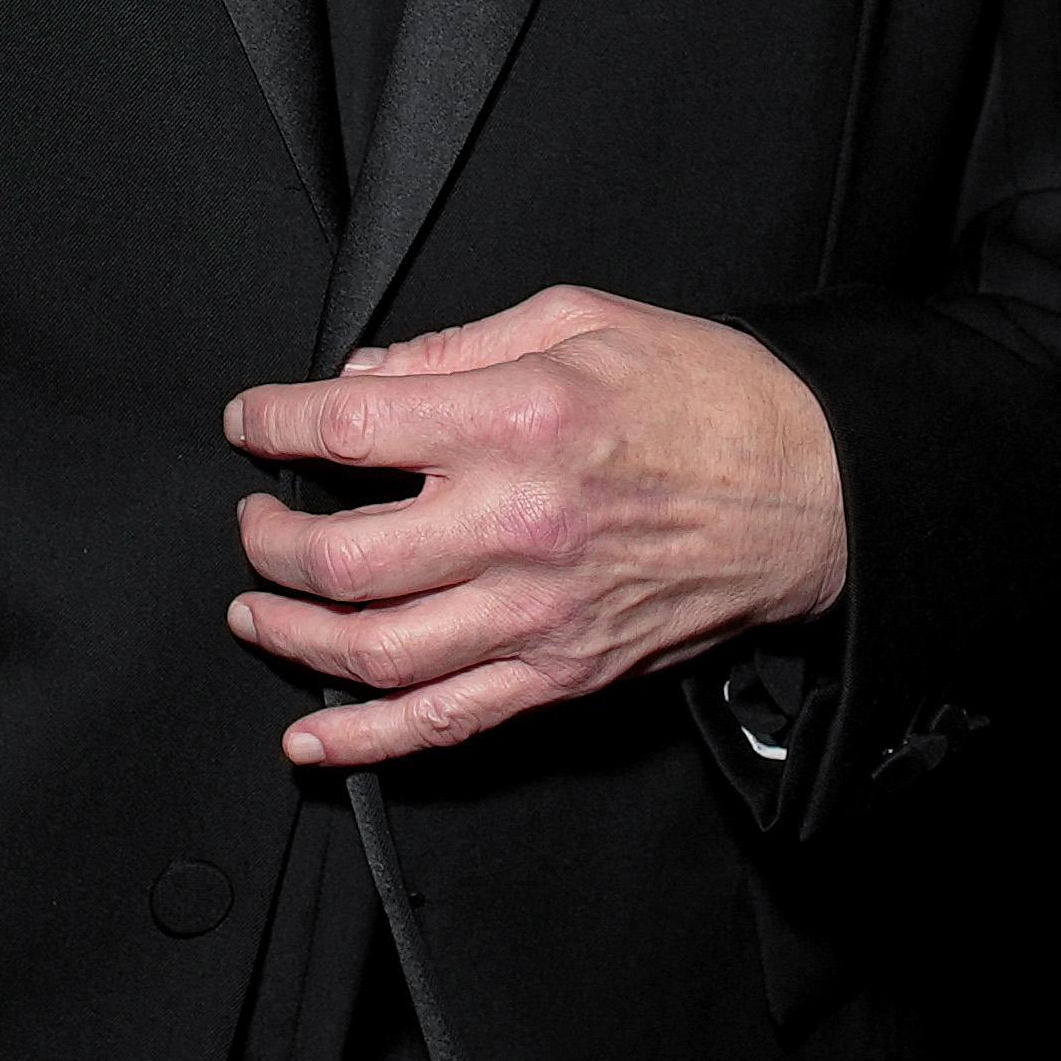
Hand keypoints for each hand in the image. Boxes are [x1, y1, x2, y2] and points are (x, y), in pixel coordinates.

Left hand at [223, 286, 846, 774]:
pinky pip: (445, 723)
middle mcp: (515, 523)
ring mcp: (537, 613)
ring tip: (256, 607)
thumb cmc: (704, 392)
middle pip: (341, 558)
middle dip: (269, 542)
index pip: (348, 429)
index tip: (248, 422)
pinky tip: (311, 735)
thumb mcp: (578, 319)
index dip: (274, 424)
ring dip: (293, 635)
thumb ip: (459, 348)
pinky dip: (365, 741)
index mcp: (515, 419)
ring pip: (375, 652)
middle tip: (256, 521)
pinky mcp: (563, 673)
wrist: (812, 487)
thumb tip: (365, 377)